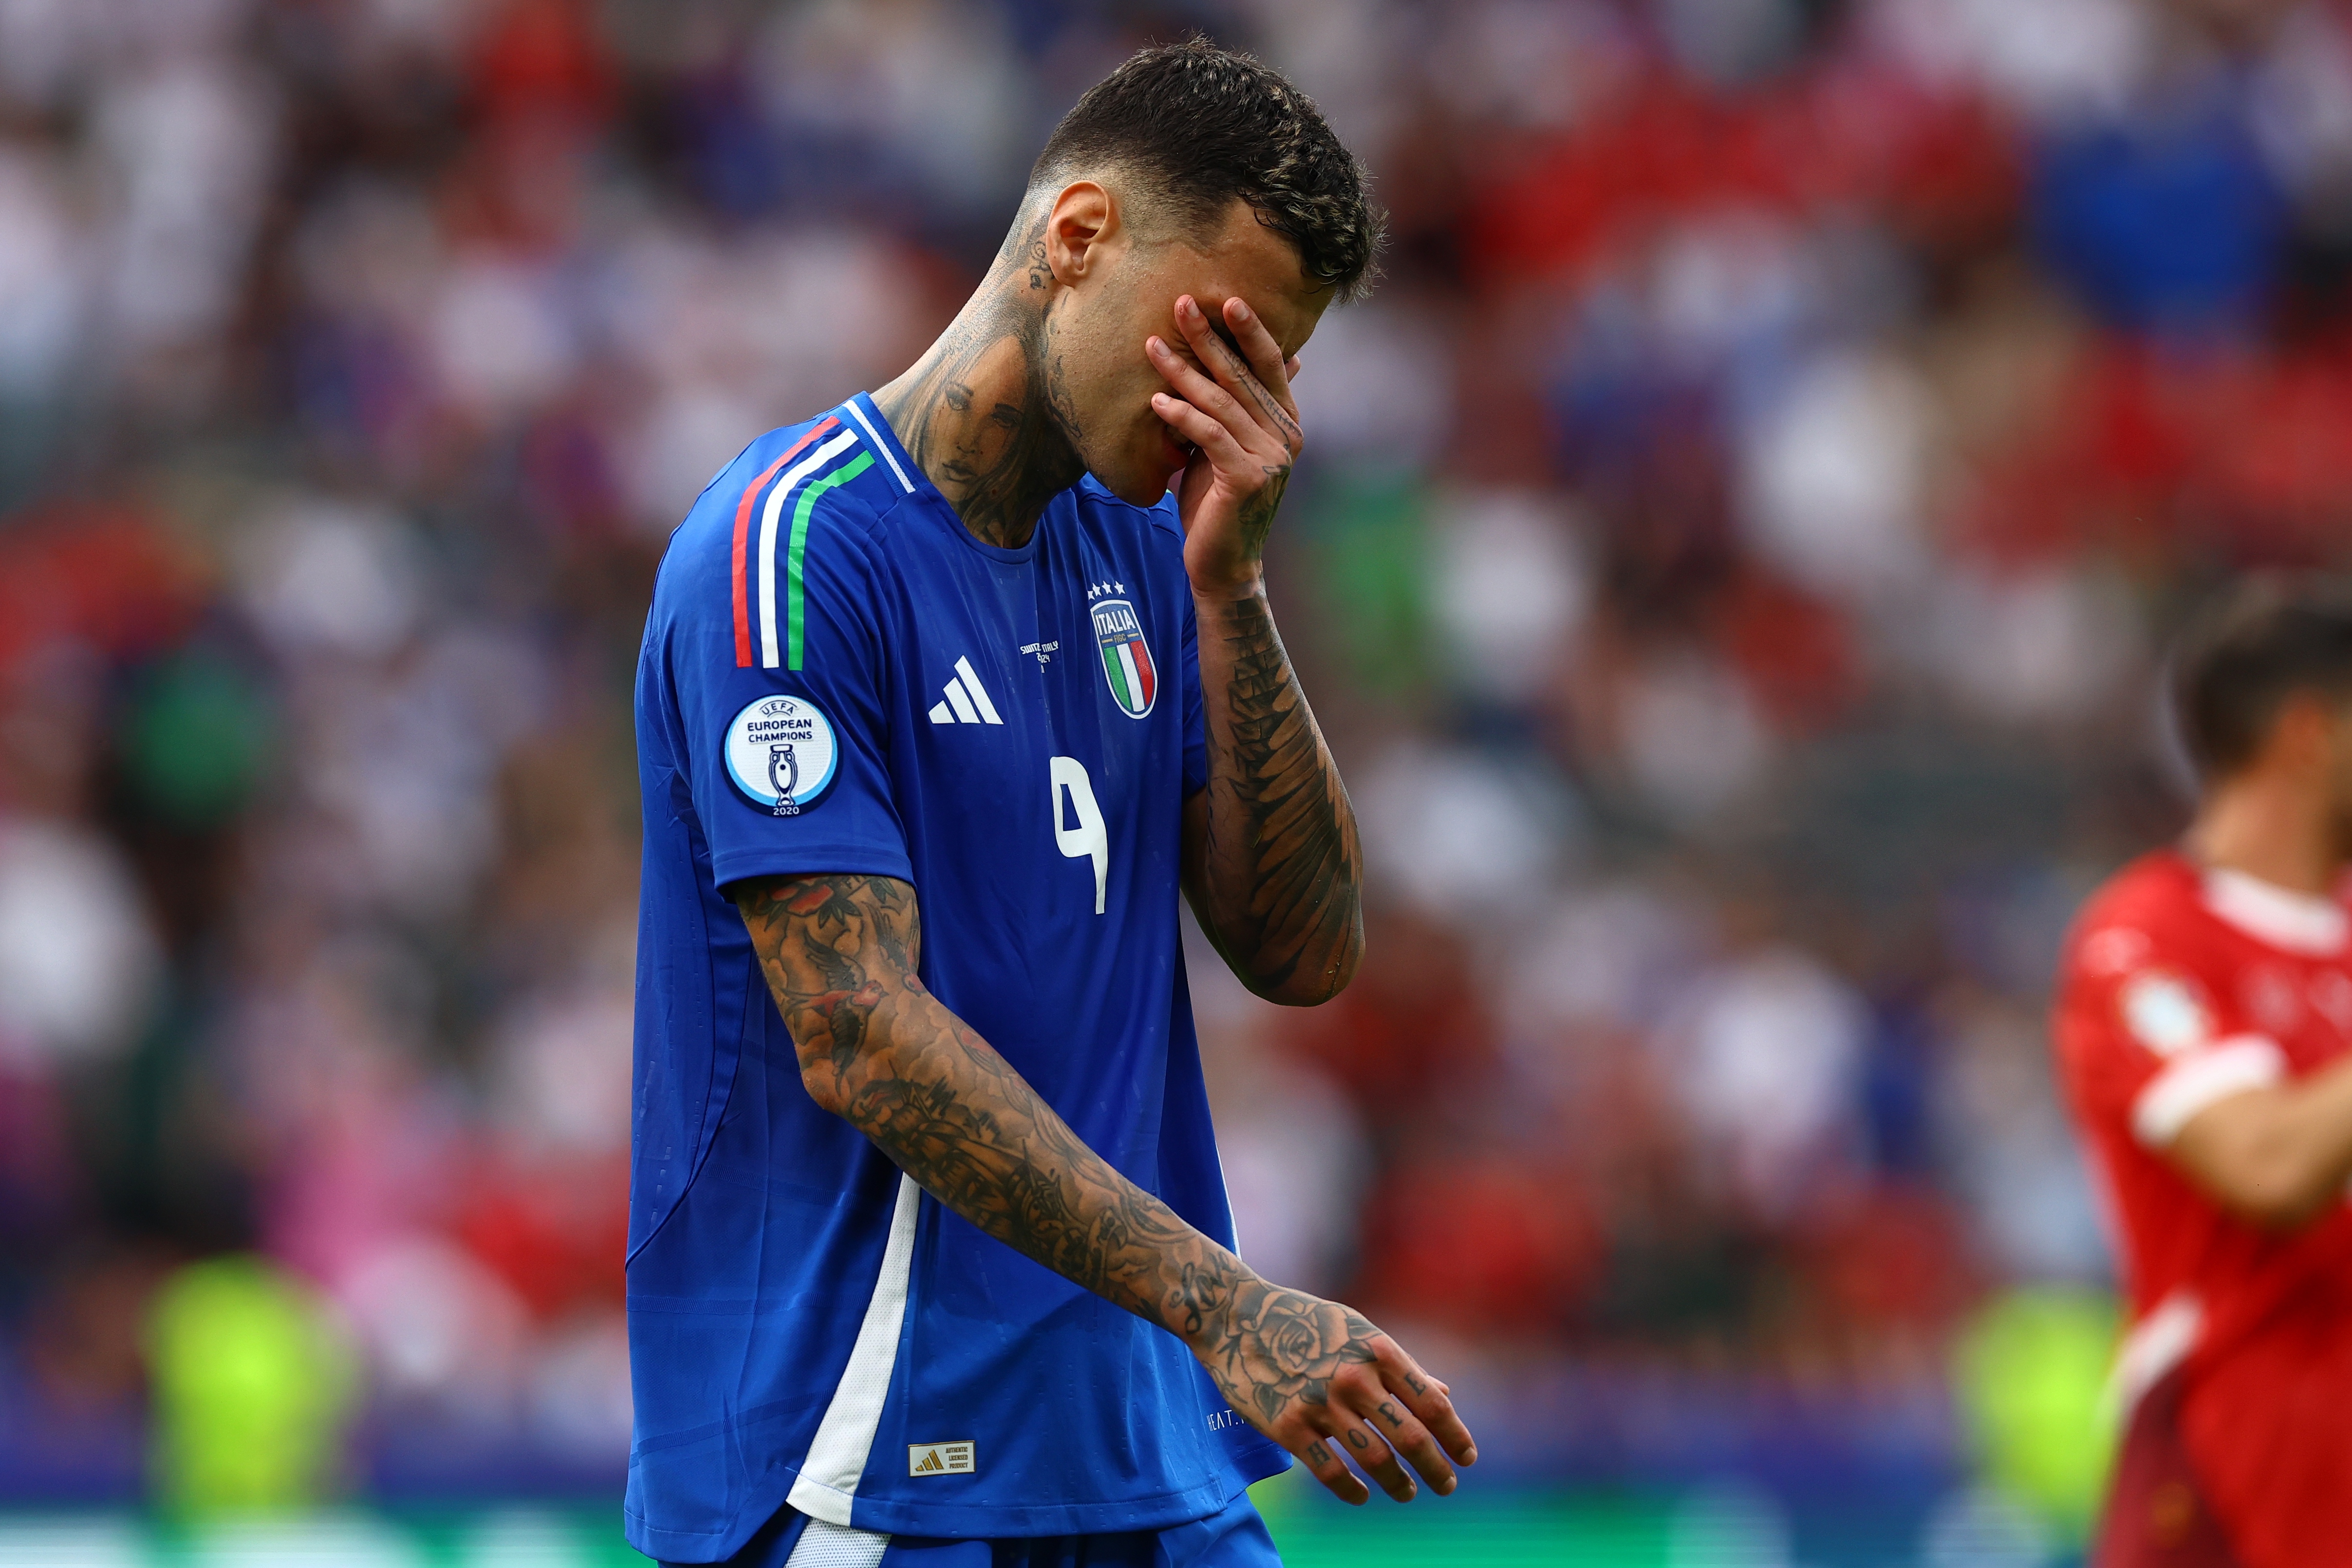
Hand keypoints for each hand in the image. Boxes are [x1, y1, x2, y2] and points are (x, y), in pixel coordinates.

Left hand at [1146, 294, 1304, 599]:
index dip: (1251, 331)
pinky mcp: (1248, 479)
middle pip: (1242, 376)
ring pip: (1221, 403)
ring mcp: (1271, 458)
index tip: (1226, 298)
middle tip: (1181, 303)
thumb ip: (1240, 408)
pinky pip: (1210, 436)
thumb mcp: (1230, 447)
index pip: (1271, 365)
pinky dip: (1182, 416)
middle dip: (1209, 337)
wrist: (1223, 565)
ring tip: (1151, 346)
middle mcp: (1286, 436)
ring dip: (1182, 371)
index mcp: (1285, 422)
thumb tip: (1265, 364)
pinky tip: (1157, 400)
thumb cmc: (1218, 502)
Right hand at [1186, 1277, 1476, 1505]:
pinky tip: (1362, 1495)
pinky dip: (1352, 1491)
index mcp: (1378, 1350)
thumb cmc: (1305, 1323)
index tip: (1466, 1458)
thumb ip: (1401, 1366)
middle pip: (1411, 1438)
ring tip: (1407, 1493)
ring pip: (1375, 1460)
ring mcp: (1320, 1404)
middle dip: (1435, 1469)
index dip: (1455, 1436)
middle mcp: (1354, 1377)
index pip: (1431, 1404)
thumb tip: (1444, 1394)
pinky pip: (1330, 1472)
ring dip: (1398, 1484)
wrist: (1237, 1318)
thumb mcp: (1359, 1332)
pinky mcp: (1288, 1426)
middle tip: (1446, 1486)